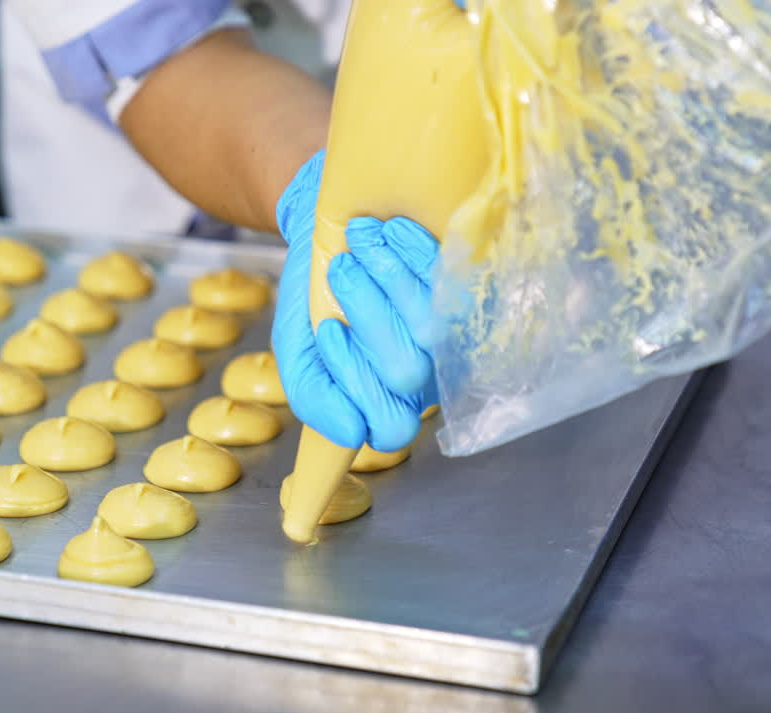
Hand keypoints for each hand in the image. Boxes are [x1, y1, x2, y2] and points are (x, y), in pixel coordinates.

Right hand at [273, 151, 439, 451]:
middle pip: (407, 373)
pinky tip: (389, 229)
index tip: (328, 330)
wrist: (325, 219)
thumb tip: (350, 435)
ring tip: (358, 241)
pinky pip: (450, 282)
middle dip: (365, 315)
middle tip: (340, 271)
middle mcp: (428, 369)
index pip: (390, 426)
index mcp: (387, 396)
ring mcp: (454, 330)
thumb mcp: (297, 345)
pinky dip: (413, 251)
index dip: (356, 383)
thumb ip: (313, 394)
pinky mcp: (473, 283)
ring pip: (430, 328)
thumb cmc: (315, 290)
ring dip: (385, 278)